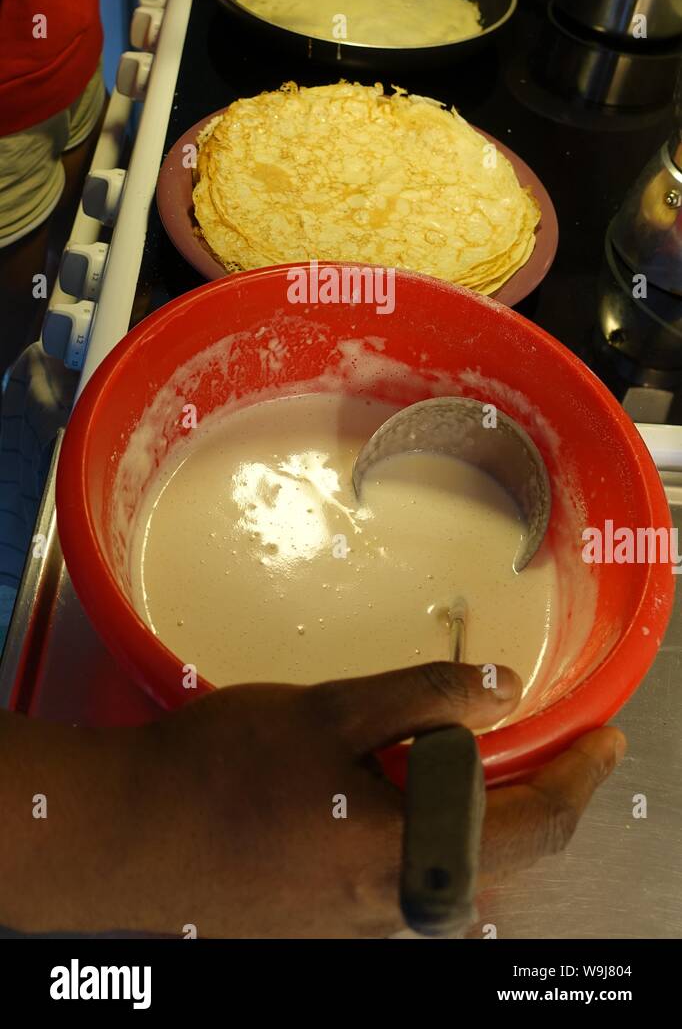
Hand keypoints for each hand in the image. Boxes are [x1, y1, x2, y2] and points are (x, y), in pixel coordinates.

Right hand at [79, 665, 622, 938]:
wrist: (127, 837)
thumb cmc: (220, 770)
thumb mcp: (330, 713)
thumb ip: (424, 699)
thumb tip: (504, 695)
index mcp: (409, 860)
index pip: (535, 831)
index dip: (580, 781)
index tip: (604, 744)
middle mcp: (394, 914)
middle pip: (499, 863)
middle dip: (529, 803)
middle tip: (535, 747)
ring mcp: (357, 934)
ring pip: (447, 878)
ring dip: (466, 823)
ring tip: (439, 765)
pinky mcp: (323, 935)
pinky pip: (400, 891)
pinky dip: (416, 843)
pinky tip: (374, 802)